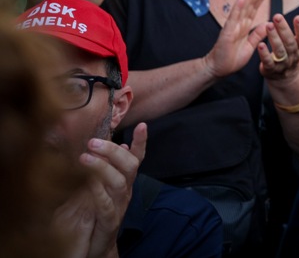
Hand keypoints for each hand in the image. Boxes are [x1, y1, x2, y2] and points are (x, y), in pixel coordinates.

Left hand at [54, 124, 146, 257]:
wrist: (98, 245)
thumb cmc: (99, 212)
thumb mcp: (104, 187)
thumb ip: (110, 167)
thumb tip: (121, 145)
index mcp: (125, 181)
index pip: (137, 158)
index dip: (141, 142)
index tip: (142, 125)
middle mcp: (125, 190)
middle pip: (129, 166)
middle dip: (113, 152)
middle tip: (93, 142)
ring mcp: (119, 205)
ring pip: (119, 182)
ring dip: (103, 168)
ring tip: (84, 157)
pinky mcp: (109, 221)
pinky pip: (107, 205)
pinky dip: (100, 193)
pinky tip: (90, 184)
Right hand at [203, 0, 269, 78]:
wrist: (218, 69)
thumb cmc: (232, 59)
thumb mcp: (250, 46)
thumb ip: (257, 35)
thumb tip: (267, 24)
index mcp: (244, 27)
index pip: (254, 9)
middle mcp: (238, 24)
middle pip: (249, 5)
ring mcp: (232, 27)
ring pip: (242, 9)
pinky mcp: (227, 33)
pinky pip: (233, 19)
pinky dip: (237, 8)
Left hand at [257, 13, 298, 82]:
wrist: (286, 79)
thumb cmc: (294, 54)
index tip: (298, 17)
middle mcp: (293, 56)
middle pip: (290, 43)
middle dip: (284, 29)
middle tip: (277, 16)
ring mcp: (282, 64)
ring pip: (279, 51)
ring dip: (274, 38)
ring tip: (268, 25)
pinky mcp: (270, 70)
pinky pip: (268, 62)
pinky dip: (264, 54)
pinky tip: (260, 44)